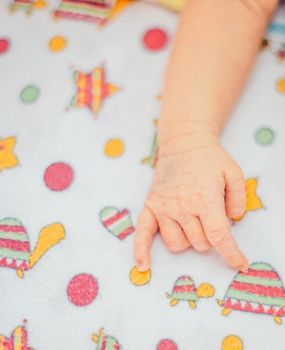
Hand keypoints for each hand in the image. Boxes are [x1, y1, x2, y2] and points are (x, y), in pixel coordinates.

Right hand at [135, 132, 247, 271]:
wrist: (183, 143)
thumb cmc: (210, 158)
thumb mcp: (234, 172)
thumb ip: (239, 199)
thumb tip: (233, 221)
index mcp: (204, 199)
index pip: (218, 236)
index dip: (231, 254)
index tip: (240, 265)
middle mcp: (182, 207)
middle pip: (199, 243)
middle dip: (211, 237)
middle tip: (212, 218)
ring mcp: (163, 208)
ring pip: (177, 243)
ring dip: (189, 240)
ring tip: (193, 223)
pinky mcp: (150, 206)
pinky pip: (142, 233)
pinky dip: (141, 251)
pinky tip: (143, 265)